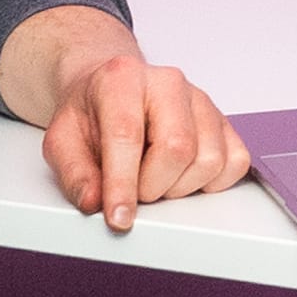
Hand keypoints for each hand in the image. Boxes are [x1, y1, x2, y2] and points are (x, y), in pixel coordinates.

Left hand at [39, 37, 249, 230]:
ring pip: (209, 160)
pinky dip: (211, 182)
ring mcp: (201, 100)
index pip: (127, 135)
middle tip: (133, 189)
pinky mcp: (223, 120)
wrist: (111, 90)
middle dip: (152, 187)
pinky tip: (183, 176)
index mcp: (122, 79)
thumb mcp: (62, 139)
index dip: (123, 184)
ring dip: (179, 187)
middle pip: (178, 149)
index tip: (119, 216)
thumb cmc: (91, 112)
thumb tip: (95, 201)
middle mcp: (168, 83)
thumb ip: (74, 172)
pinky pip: (235, 161)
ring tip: (155, 179)